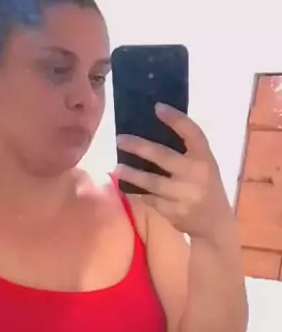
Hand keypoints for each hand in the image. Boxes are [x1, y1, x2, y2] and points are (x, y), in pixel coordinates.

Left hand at [116, 104, 233, 243]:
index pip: (192, 133)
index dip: (176, 119)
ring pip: (151, 181)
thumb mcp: (204, 166)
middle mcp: (196, 175)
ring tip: (117, 168)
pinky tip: (127, 185)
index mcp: (205, 159)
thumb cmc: (205, 187)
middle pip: (163, 156)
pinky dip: (137, 191)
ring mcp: (184, 195)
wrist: (214, 223)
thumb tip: (151, 132)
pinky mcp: (173, 211)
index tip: (158, 107)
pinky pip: (149, 198)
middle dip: (139, 147)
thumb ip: (186, 153)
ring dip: (131, 173)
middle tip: (120, 139)